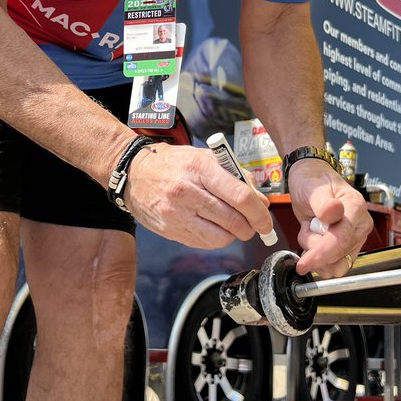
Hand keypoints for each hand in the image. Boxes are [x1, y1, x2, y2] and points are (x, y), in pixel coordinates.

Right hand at [124, 143, 275, 248]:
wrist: (134, 173)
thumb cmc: (173, 163)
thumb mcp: (205, 157)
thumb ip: (235, 175)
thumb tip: (259, 200)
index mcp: (199, 168)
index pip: (239, 196)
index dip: (259, 213)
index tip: (266, 219)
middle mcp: (186, 192)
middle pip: (233, 220)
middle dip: (251, 227)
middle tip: (254, 225)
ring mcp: (176, 214)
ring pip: (220, 237)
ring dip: (234, 235)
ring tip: (234, 226)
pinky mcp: (170, 230)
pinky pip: (204, 243)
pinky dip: (217, 239)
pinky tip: (215, 228)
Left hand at [286, 160, 370, 277]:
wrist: (310, 180)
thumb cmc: (313, 180)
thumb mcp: (313, 187)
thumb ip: (323, 202)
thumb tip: (335, 211)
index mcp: (356, 208)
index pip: (342, 239)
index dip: (322, 254)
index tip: (304, 263)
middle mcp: (359, 226)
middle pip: (339, 256)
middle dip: (315, 249)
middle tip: (307, 226)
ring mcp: (353, 238)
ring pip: (335, 264)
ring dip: (316, 253)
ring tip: (310, 229)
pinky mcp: (345, 246)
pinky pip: (331, 263)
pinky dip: (317, 256)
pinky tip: (312, 236)